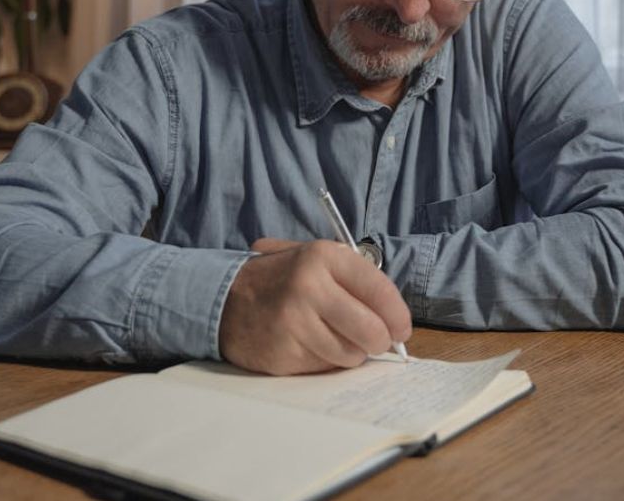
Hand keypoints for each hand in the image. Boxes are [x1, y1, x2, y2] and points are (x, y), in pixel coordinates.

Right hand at [218, 238, 411, 374]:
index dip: (397, 315)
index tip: (401, 329)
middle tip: (376, 341)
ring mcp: (294, 322)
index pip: (379, 290)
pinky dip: (325, 362)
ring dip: (351, 353)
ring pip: (351, 355)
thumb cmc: (280, 280)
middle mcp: (309, 287)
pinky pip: (325, 367)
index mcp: (323, 256)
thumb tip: (394, 316)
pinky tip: (309, 345)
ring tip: (333, 338)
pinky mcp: (283, 352)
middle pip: (371, 330)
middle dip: (380, 341)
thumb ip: (352, 278)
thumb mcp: (313, 259)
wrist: (222, 299)